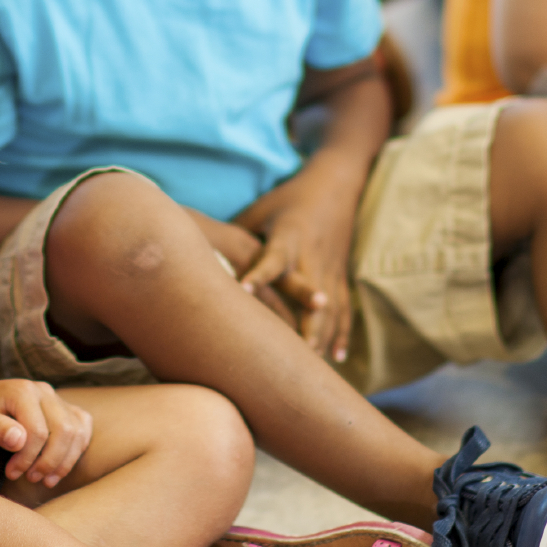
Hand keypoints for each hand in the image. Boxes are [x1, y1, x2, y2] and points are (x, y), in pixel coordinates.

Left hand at [0, 377, 93, 488]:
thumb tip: (18, 440)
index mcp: (23, 391)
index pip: (38, 431)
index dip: (28, 458)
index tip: (12, 473)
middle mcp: (44, 391)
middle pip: (64, 431)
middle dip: (49, 461)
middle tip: (30, 479)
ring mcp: (56, 398)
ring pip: (77, 431)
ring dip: (65, 461)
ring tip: (45, 480)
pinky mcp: (63, 408)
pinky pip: (82, 428)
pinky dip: (76, 450)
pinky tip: (59, 467)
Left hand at [231, 162, 363, 362]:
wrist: (336, 183)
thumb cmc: (291, 196)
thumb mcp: (263, 208)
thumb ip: (239, 231)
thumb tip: (203, 252)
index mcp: (289, 237)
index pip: (273, 258)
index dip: (259, 275)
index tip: (243, 291)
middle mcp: (312, 255)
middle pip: (311, 292)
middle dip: (307, 321)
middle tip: (298, 351)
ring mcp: (330, 266)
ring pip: (330, 306)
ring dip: (322, 335)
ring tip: (312, 363)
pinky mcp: (340, 273)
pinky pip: (344, 306)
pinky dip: (341, 332)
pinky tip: (336, 357)